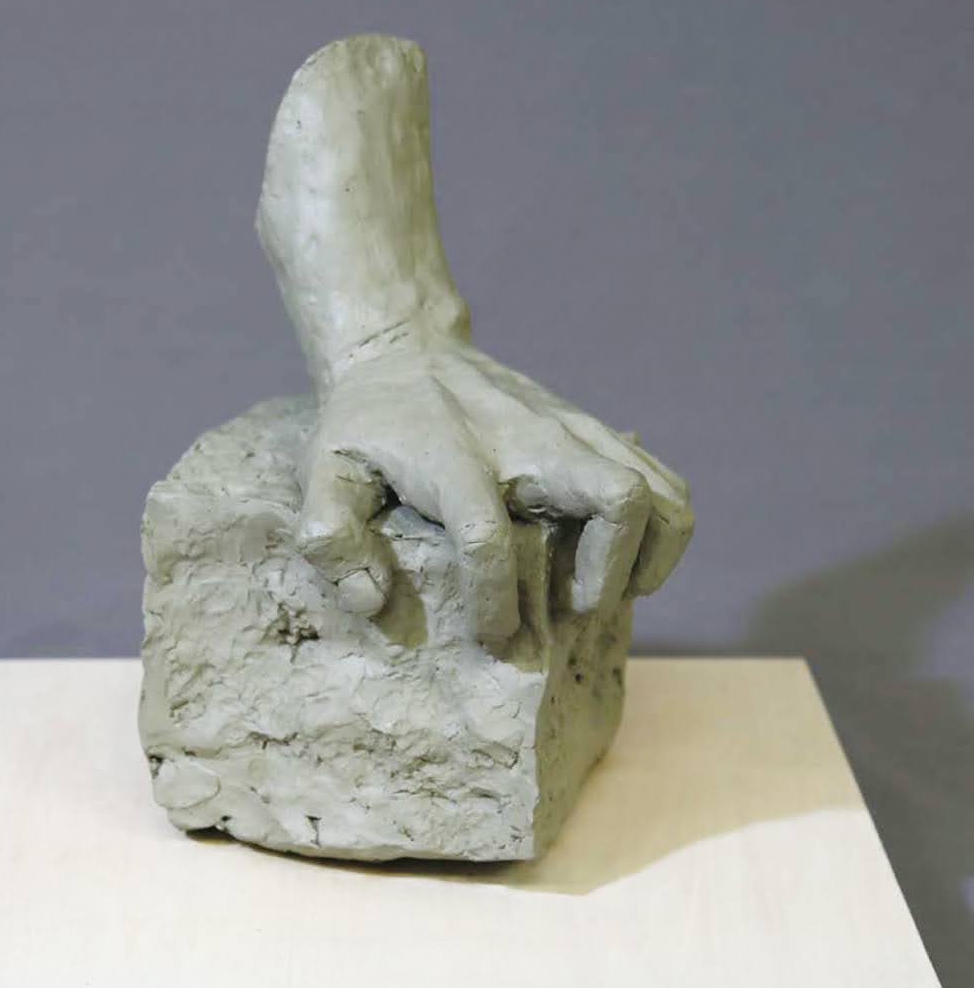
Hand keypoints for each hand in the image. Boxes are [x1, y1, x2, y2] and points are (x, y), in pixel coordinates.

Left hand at [295, 337, 692, 640]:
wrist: (406, 350)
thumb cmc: (366, 425)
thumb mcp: (322, 471)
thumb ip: (329, 537)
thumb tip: (371, 602)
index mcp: (454, 458)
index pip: (488, 538)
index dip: (494, 602)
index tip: (492, 637)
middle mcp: (527, 440)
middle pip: (618, 498)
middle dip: (608, 571)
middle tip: (572, 608)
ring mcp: (572, 430)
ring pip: (661, 490)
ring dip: (648, 555)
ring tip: (609, 593)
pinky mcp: (594, 431)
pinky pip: (665, 479)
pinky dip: (664, 529)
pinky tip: (625, 562)